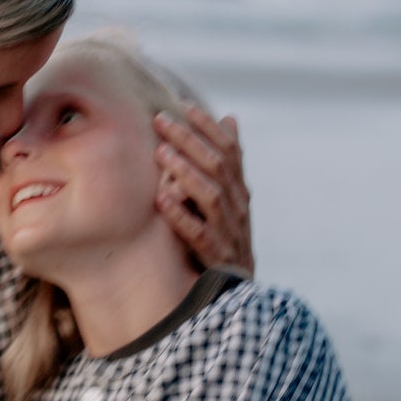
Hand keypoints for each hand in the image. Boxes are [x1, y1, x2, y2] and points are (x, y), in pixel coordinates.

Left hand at [154, 105, 253, 276]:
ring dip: (185, 172)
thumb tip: (231, 118)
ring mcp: (230, 232)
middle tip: (160, 120)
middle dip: (190, 140)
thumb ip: (225, 163)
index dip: (208, 127)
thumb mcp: (227, 199)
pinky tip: (162, 199)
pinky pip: (200, 234)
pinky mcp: (217, 257)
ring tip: (160, 152)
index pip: (229, 150)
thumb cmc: (225, 237)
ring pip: (211, 196)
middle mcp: (238, 207)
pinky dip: (181, 215)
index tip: (183, 105)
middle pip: (218, 166)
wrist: (234, 294)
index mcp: (240, 191)